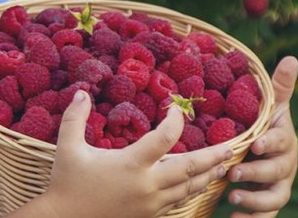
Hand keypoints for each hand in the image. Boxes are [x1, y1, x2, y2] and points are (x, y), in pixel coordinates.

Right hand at [20, 90, 232, 217]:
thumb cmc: (66, 183)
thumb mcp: (68, 148)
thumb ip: (74, 119)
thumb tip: (80, 92)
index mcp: (131, 164)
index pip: (165, 139)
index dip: (176, 120)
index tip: (177, 109)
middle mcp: (146, 185)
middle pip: (190, 168)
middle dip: (213, 157)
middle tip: (231, 146)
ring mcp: (150, 204)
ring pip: (188, 188)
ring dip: (207, 175)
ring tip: (223, 165)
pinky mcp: (148, 216)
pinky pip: (177, 202)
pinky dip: (191, 191)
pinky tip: (199, 185)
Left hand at [226, 56, 297, 217]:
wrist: (266, 155)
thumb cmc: (266, 126)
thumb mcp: (271, 108)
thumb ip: (279, 87)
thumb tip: (292, 58)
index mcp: (284, 140)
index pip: (281, 141)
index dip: (270, 143)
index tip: (255, 144)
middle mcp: (286, 165)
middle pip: (276, 172)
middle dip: (256, 173)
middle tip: (233, 172)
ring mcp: (279, 186)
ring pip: (274, 198)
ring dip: (254, 200)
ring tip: (232, 198)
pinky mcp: (270, 204)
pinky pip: (265, 216)